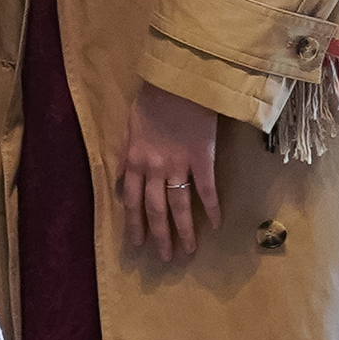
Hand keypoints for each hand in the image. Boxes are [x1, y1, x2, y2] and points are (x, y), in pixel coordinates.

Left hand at [115, 83, 222, 262]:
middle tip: (163, 258)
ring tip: (187, 251)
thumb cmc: (153, 99)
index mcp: (133, 159)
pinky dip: (211, 208)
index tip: (136, 243)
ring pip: (178, 206)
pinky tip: (216, 224)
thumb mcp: (129, 126)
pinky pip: (206, 190)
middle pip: (154, 210)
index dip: (134, 223)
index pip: (132, 200)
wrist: (177, 81)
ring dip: (184, 232)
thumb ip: (126, 154)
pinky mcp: (202, 159)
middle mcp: (153, 167)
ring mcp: (178, 165)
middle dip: (158, 237)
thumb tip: (122, 178)